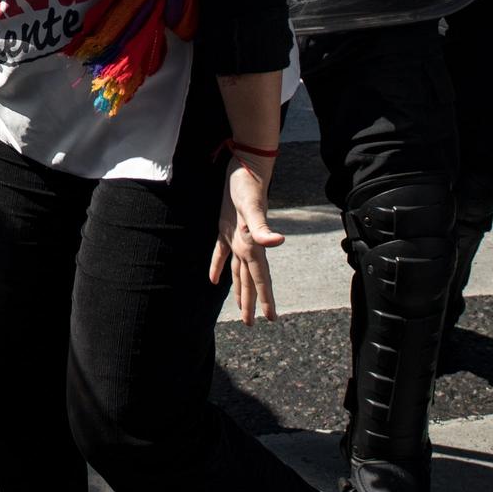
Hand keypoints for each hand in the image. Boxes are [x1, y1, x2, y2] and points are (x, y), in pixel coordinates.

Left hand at [209, 159, 284, 322]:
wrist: (247, 168)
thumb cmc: (249, 187)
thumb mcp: (253, 208)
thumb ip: (263, 228)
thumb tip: (279, 241)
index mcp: (253, 246)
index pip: (261, 279)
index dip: (265, 299)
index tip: (271, 319)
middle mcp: (248, 245)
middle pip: (250, 280)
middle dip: (252, 302)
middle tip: (252, 323)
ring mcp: (237, 237)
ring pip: (239, 271)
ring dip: (239, 289)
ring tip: (240, 308)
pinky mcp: (226, 228)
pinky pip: (222, 254)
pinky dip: (218, 266)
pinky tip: (213, 279)